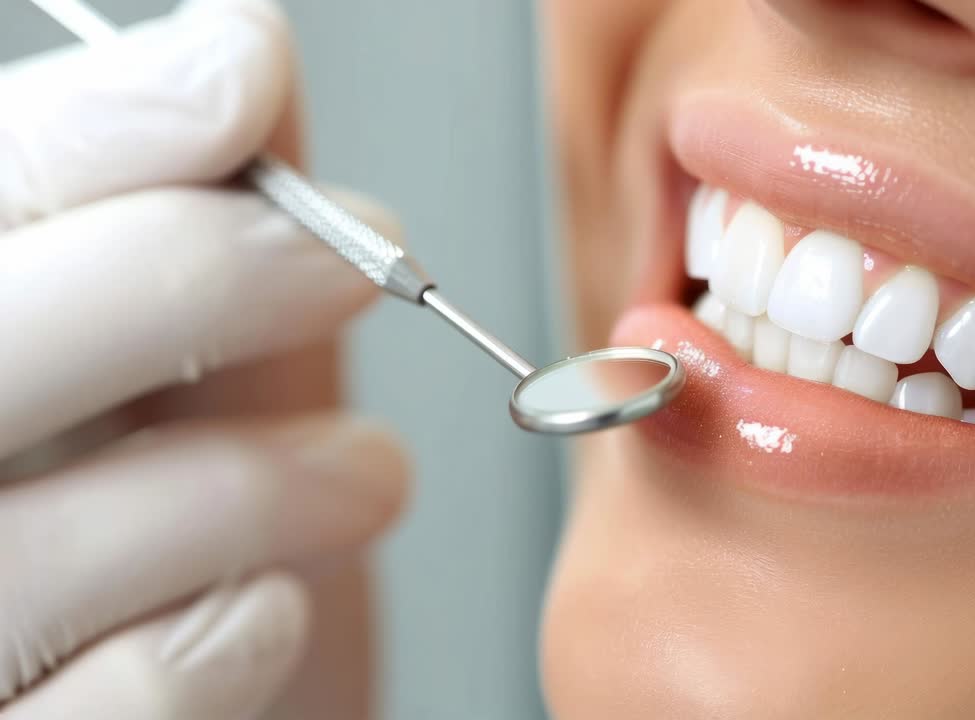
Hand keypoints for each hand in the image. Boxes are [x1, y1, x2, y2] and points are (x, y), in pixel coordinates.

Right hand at [0, 1, 408, 716]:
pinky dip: (218, 642)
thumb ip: (174, 235)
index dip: (88, 127)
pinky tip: (268, 609)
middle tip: (363, 253)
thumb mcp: (161, 386)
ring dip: (258, 483)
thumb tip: (238, 51)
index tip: (242, 66)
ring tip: (372, 469)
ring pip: (38, 547)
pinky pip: (114, 711)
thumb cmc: (142, 562)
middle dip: (182, 273)